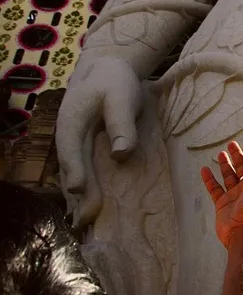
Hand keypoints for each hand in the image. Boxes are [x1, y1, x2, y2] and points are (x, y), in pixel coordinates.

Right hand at [55, 55, 141, 228]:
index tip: (77, 189)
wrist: (106, 71)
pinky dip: (86, 190)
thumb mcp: (121, 96)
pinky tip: (92, 210)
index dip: (74, 169)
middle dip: (78, 195)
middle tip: (86, 220)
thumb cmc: (114, 82)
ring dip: (79, 198)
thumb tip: (120, 153)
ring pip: (74, 174)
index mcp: (72, 121)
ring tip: (86, 224)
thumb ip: (121, 123)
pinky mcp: (83, 150)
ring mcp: (74, 145)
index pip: (71, 149)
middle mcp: (68, 137)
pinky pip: (83, 173)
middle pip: (72, 168)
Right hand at [201, 140, 242, 248]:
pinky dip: (209, 179)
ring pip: (228, 176)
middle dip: (237, 155)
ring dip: (225, 165)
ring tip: (220, 153)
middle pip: (241, 168)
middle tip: (231, 144)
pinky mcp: (222, 204)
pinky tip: (204, 170)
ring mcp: (234, 196)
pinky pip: (214, 188)